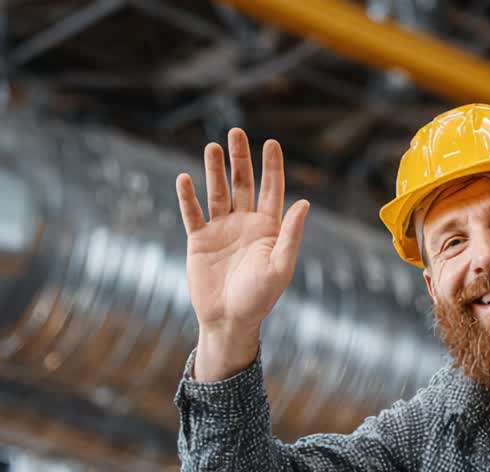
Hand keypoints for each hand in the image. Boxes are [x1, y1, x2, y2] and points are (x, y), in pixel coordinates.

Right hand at [177, 128, 309, 378]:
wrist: (229, 320)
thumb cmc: (260, 298)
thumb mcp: (280, 266)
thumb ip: (291, 235)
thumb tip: (304, 203)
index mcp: (268, 228)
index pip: (272, 190)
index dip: (272, 167)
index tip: (271, 142)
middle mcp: (245, 223)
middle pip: (242, 183)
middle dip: (240, 159)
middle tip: (236, 132)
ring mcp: (221, 230)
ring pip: (217, 192)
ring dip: (214, 170)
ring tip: (212, 147)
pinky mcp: (199, 240)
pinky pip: (192, 213)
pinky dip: (187, 197)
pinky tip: (184, 178)